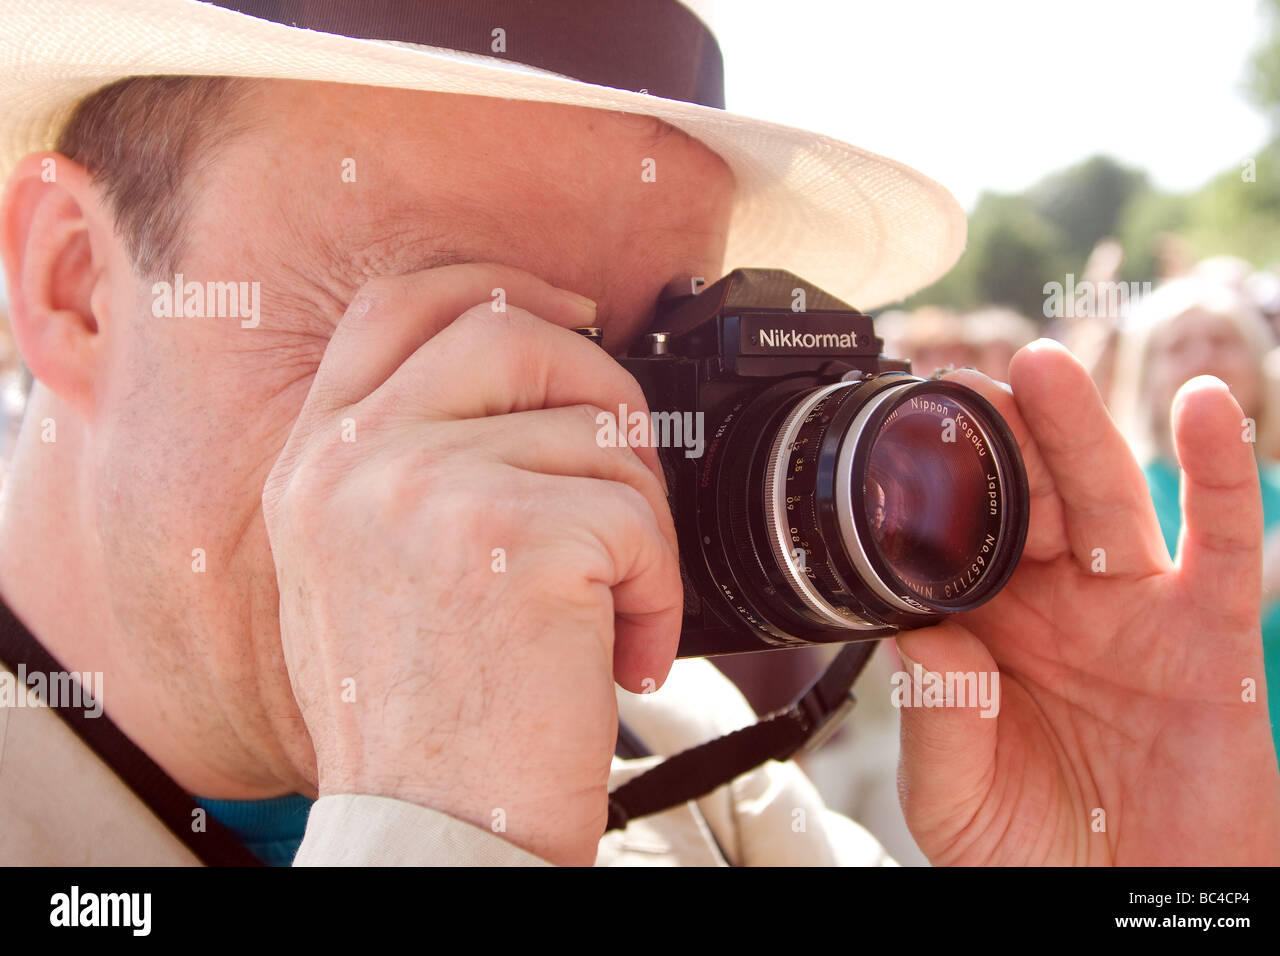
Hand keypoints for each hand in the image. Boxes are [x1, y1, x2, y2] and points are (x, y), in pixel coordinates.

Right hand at [261, 264, 680, 865]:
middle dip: (600, 390)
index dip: (496, 288)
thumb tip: (531, 398)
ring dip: (636, 526)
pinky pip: (636, 516)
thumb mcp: (364, 575)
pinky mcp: (514, 535)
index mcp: (316, 462)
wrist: (430, 837)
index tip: (572, 313)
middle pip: (511, 329)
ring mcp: (427, 487)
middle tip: (624, 481)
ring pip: (597, 432)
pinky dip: (659, 587)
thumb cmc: (417, 722)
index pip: (399, 305)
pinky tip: (630, 653)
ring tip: (613, 612)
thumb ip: (414, 468)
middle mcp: (353, 460)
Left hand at [895, 339, 1279, 864]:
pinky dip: (1217, 471)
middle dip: (997, 440)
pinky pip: (1219, 542)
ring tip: (1042, 368)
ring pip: (1105, 500)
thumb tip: (923, 635)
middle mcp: (1057, 605)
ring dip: (1078, 430)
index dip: (932, 489)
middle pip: (1025, 499)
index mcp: (986, 630)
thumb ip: (934, 721)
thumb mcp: (953, 799)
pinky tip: (1203, 407)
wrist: (1126, 912)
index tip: (899, 436)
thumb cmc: (1032, 855)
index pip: (955, 538)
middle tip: (962, 385)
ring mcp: (1135, 611)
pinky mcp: (1210, 635)